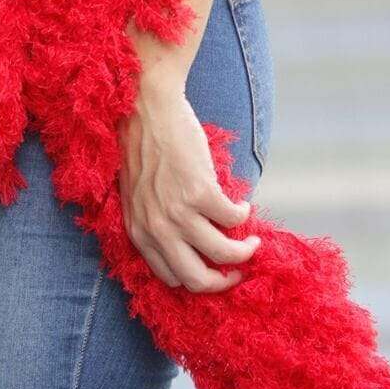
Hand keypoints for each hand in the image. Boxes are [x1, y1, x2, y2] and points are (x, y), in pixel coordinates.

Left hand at [117, 77, 259, 291]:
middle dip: (224, 281)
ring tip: (251, 241)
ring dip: (244, 251)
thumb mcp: (138, 195)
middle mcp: (157, 229)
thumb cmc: (142, 145)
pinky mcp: (201, 192)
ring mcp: (179, 212)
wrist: (146, 107)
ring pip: (223, 254)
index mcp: (139, 232)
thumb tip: (184, 243)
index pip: (171, 278)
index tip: (214, 270)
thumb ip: (154, 221)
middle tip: (238, 271)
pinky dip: (244, 214)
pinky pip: (233, 218)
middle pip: (197, 280)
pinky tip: (243, 204)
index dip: (198, 279)